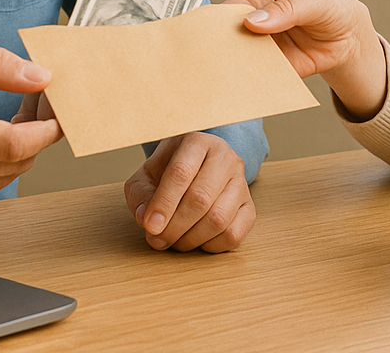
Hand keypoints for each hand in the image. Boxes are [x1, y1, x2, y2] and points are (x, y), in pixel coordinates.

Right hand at [0, 41, 62, 210]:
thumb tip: (38, 76)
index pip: (10, 144)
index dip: (45, 129)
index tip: (58, 109)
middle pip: (17, 161)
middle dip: (40, 131)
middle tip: (41, 100)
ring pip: (11, 173)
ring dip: (26, 144)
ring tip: (21, 112)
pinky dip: (7, 159)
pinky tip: (0, 134)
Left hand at [123, 133, 254, 252]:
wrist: (199, 166)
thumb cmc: (170, 170)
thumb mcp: (147, 174)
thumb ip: (140, 194)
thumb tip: (146, 219)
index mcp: (197, 142)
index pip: (181, 173)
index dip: (163, 203)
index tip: (149, 227)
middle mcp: (225, 158)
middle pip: (201, 198)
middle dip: (174, 226)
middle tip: (157, 240)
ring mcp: (241, 182)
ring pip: (219, 219)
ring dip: (190, 239)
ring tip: (173, 241)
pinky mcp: (249, 207)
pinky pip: (233, 235)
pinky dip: (211, 246)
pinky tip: (196, 240)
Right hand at [231, 0, 385, 117]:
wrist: (352, 35)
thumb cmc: (334, 6)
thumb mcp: (317, 1)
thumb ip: (287, 10)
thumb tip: (253, 21)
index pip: (235, 5)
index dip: (221, 19)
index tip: (212, 34)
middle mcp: (259, 17)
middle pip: (233, 31)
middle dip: (224, 45)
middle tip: (216, 57)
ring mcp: (265, 42)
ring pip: (243, 54)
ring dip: (236, 65)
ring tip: (228, 74)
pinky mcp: (275, 64)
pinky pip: (260, 72)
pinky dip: (253, 79)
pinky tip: (248, 85)